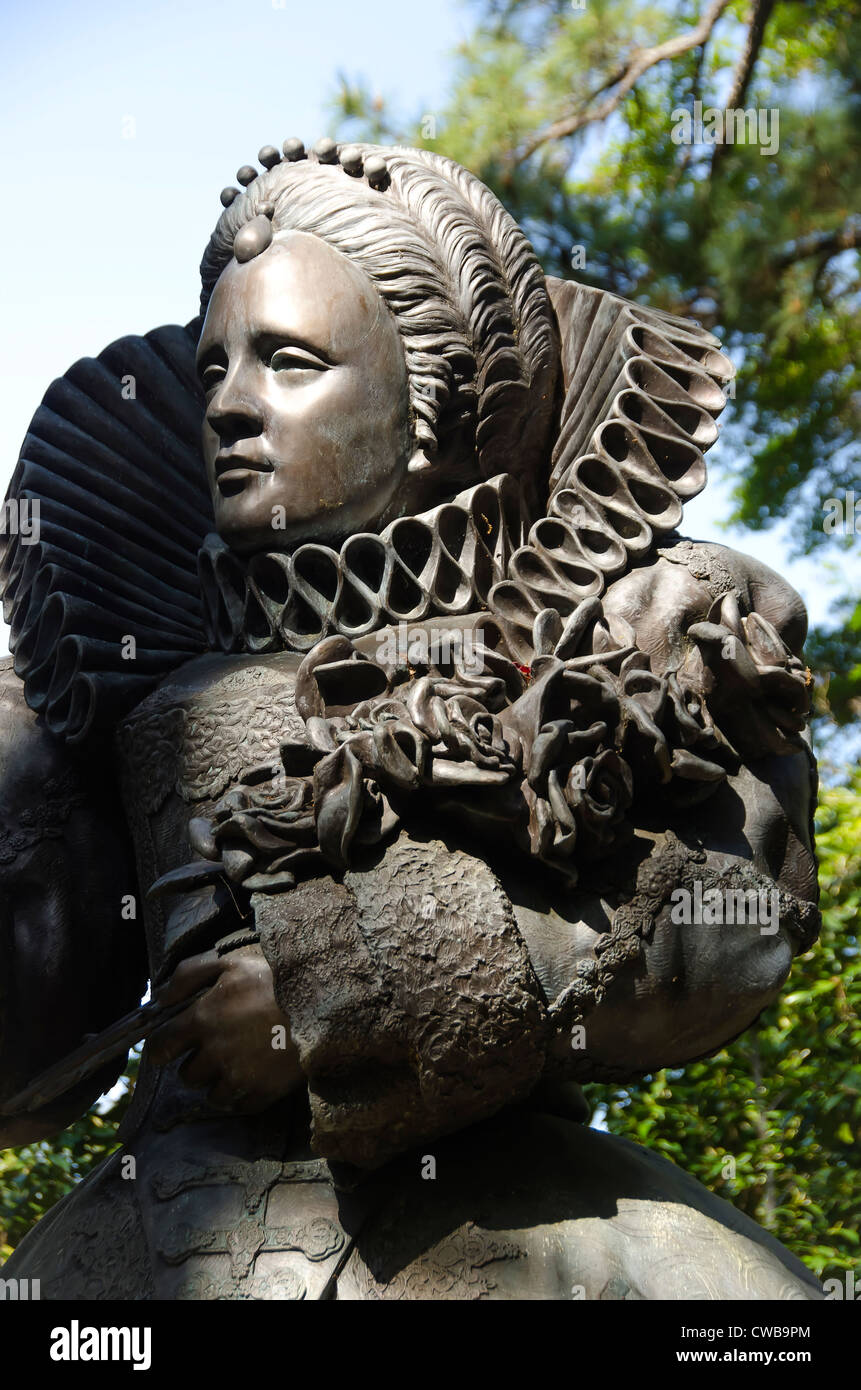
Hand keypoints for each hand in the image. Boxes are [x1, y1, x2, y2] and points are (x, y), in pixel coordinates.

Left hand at [147, 944, 302, 1111]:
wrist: (325, 1001)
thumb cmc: (275, 978)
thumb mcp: (230, 962)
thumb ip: (188, 975)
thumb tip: (159, 998)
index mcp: (202, 1019)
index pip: (160, 1047)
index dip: (160, 1048)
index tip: (168, 1048)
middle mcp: (215, 1053)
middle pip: (187, 1075)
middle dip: (196, 1063)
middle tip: (216, 1048)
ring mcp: (239, 1078)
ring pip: (210, 1095)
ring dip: (218, 1081)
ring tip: (238, 1062)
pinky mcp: (262, 1094)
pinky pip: (238, 1106)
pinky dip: (241, 1096)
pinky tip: (254, 1075)